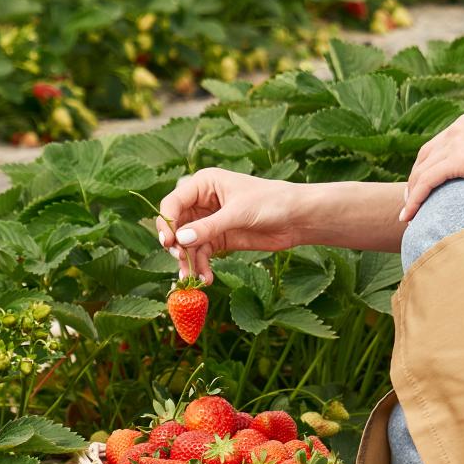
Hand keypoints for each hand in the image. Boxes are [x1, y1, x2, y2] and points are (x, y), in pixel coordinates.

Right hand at [154, 168, 303, 283]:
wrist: (297, 218)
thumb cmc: (271, 202)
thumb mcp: (238, 213)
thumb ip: (209, 227)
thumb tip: (181, 239)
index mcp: (204, 184)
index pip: (173, 203)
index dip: (166, 221)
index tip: (168, 242)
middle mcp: (202, 202)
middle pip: (176, 225)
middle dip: (176, 245)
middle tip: (182, 260)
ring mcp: (209, 222)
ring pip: (187, 244)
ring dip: (188, 262)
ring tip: (194, 278)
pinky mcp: (219, 240)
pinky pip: (201, 254)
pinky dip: (201, 267)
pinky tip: (206, 278)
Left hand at [400, 116, 463, 222]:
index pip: (435, 148)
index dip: (422, 171)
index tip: (417, 192)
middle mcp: (461, 127)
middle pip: (424, 158)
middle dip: (413, 182)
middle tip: (409, 206)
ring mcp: (461, 140)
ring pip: (422, 171)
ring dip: (411, 195)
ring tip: (408, 216)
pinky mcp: (463, 157)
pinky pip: (428, 180)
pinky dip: (415, 198)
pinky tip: (410, 215)